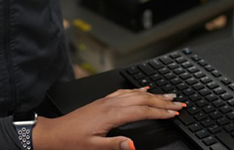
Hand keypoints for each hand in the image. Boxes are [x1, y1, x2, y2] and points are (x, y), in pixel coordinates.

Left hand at [31, 87, 184, 149]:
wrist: (53, 133)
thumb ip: (115, 145)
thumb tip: (133, 145)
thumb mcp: (93, 148)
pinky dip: (138, 90)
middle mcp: (110, 104)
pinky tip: (144, 89)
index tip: (174, 113)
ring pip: (135, 94)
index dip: (160, 112)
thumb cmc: (71, 141)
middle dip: (163, 101)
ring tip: (168, 95)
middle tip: (179, 103)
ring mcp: (106, 101)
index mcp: (110, 114)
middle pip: (142, 99)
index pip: (142, 111)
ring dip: (154, 94)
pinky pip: (124, 92)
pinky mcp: (103, 101)